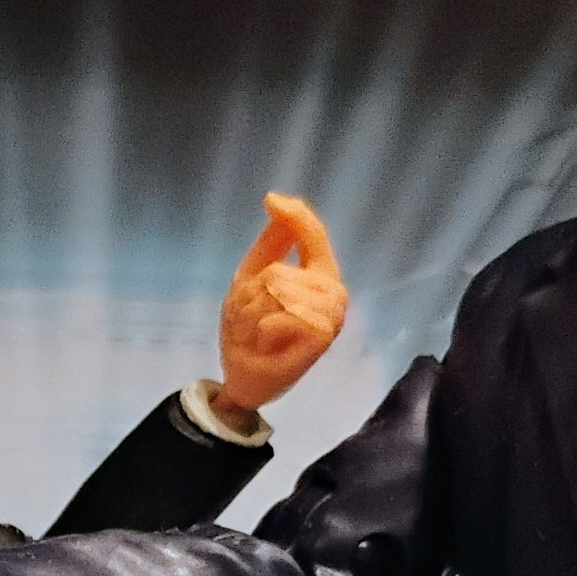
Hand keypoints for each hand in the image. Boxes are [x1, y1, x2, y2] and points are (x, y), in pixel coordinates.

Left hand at [209, 192, 348, 423]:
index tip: (269, 199)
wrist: (244, 376)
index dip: (295, 215)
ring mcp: (332, 315)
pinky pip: (282, 315)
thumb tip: (279, 201)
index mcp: (319, 274)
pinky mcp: (323, 336)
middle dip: (251, 296)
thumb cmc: (250, 328)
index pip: (313, 234)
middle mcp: (333, 291)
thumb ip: (270, 244)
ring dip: (253, 315)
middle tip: (252, 320)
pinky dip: (262, 330)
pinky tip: (267, 344)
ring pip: (278, 291)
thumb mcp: (251, 279)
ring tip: (257, 333)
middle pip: (279, 272)